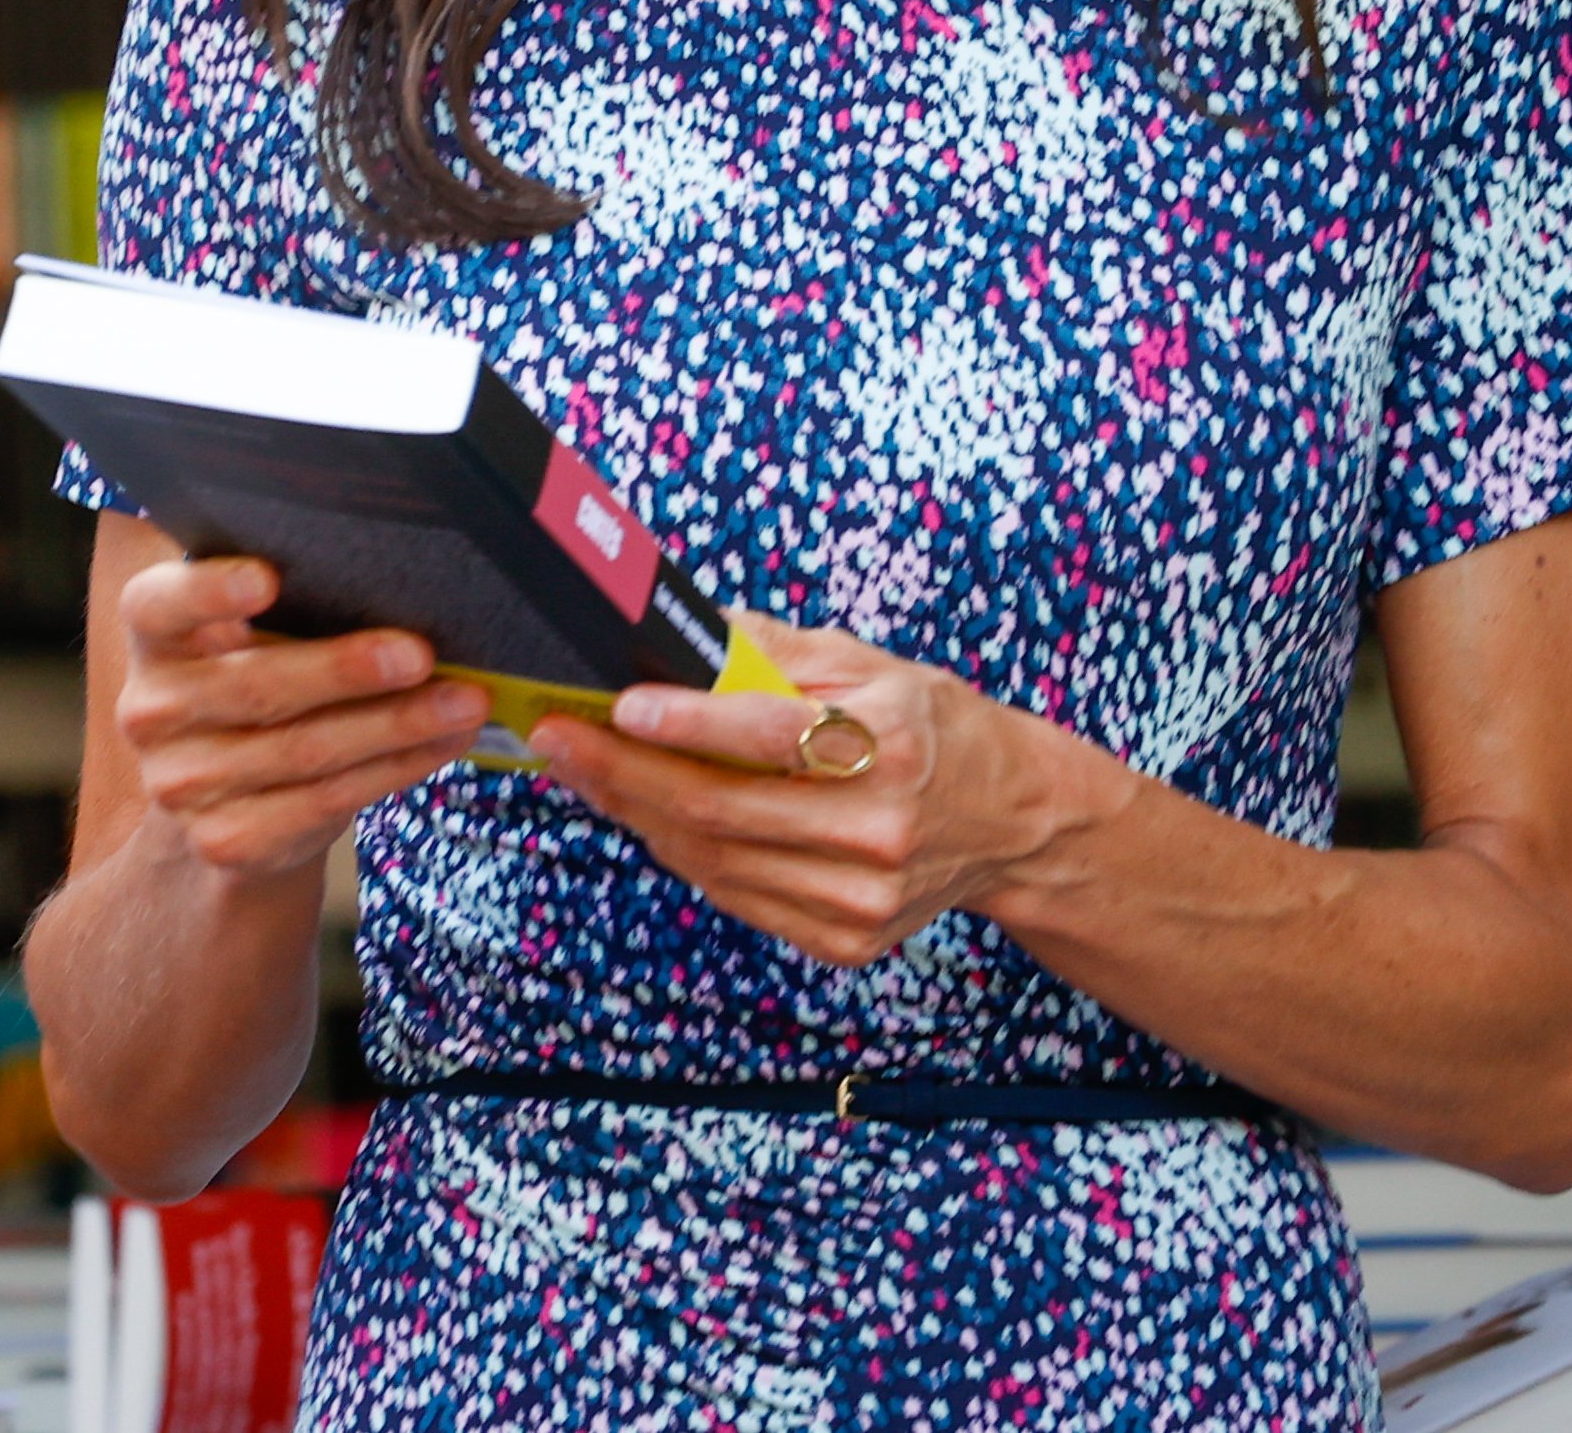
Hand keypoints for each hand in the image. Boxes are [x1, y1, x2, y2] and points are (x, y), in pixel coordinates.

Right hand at [112, 556, 489, 880]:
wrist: (233, 790)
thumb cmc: (264, 675)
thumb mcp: (259, 632)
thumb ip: (300, 605)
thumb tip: (408, 583)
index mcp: (156, 637)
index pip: (158, 603)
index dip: (208, 590)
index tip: (268, 579)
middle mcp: (152, 711)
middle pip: (255, 685)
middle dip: (346, 670)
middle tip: (421, 653)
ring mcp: (182, 784)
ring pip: (305, 750)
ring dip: (397, 725)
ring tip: (463, 701)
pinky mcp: (225, 840)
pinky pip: (326, 801)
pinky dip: (397, 768)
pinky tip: (442, 743)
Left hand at [526, 616, 1124, 967]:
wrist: (1011, 820)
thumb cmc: (931, 727)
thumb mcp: (870, 665)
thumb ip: (773, 650)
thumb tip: (679, 632)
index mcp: (891, 742)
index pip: (771, 734)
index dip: (689, 722)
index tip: (620, 704)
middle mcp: (880, 826)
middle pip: (722, 808)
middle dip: (625, 771)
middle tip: (560, 737)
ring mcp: (862, 895)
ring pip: (716, 860)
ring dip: (638, 814)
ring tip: (588, 770)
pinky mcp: (847, 939)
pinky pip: (737, 897)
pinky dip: (685, 855)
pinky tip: (651, 816)